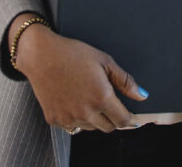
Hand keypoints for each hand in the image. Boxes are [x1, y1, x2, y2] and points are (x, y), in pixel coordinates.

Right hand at [14, 21, 147, 132]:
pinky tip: (73, 100)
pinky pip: (73, 126)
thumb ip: (125, 80)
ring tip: (86, 97)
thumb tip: (141, 96)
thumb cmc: (72, 53)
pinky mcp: (55, 119)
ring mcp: (69, 118)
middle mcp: (86, 112)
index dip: (130, 119)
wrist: (40, 54)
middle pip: (108, 127)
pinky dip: (76, 118)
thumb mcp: (103, 60)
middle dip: (112, 118)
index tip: (131, 116)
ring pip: (91, 127)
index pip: (123, 120)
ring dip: (94, 118)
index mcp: (101, 97)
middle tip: (107, 102)